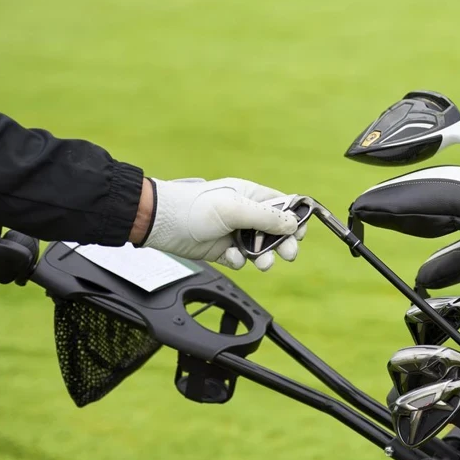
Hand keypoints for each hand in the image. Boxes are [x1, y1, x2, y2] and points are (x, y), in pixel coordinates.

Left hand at [129, 177, 306, 270]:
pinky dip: (240, 261)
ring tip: (263, 264)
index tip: (299, 232)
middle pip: (276, 230)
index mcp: (251, 196)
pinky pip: (241, 260)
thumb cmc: (195, 207)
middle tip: (287, 254)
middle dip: (284, 243)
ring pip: (261, 248)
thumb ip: (266, 217)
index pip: (283, 206)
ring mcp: (234, 232)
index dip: (294, 219)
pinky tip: (231, 257)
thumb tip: (293, 225)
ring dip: (265, 257)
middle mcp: (245, 214)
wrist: (160, 223)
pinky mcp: (223, 250)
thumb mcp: (235, 209)